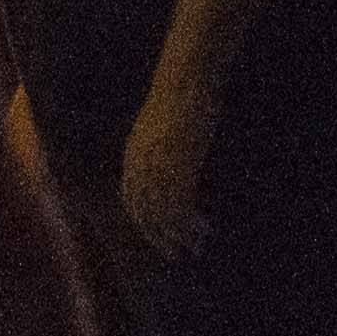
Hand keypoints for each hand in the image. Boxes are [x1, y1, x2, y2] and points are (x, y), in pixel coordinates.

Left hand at [119, 70, 216, 258]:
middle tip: (177, 254)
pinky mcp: (179, 168)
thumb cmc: (179, 96)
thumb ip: (157, 148)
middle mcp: (141, 166)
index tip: (159, 235)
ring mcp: (159, 169)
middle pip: (146, 214)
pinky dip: (191, 224)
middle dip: (161, 237)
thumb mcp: (159, 126)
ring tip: (197, 247)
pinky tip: (204, 229)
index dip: (145, 221)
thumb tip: (168, 163)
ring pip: (165, 215)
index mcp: (133, 155)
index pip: (133, 200)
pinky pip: (182, 206)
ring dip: (180, 236)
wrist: (185, 81)